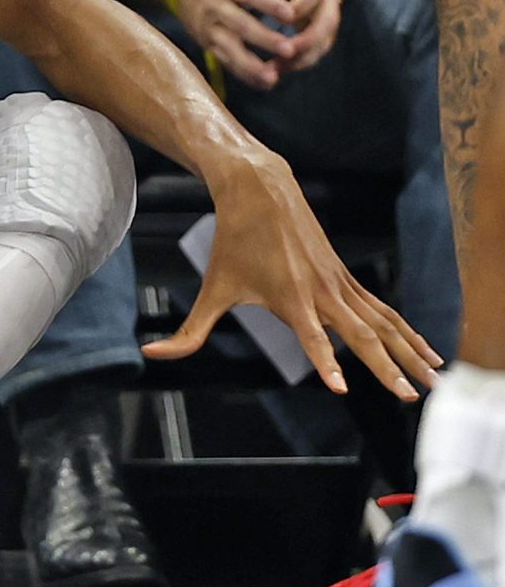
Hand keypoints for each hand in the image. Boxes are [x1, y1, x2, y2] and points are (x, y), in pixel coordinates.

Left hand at [142, 152, 441, 399]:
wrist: (261, 190)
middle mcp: (323, 293)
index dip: (326, 362)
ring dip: (410, 351)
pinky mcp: (346, 278)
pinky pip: (382, 309)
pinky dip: (405, 329)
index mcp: (292, 299)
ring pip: (383, 322)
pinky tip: (425, 350)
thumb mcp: (211, 289)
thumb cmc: (233, 241)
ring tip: (435, 379)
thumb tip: (151, 355)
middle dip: (389, 367)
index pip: (313, 338)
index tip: (340, 387)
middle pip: (364, 335)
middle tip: (412, 396)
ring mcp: (340, 284)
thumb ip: (187, 332)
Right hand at [173, 0, 304, 89]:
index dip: (268, 5)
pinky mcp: (206, 41)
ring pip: (230, 49)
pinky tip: (264, 82)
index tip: (290, 15)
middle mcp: (216, 6)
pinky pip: (225, 60)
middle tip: (289, 50)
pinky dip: (243, 73)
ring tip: (272, 78)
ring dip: (251, 65)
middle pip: (240, 26)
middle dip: (264, 39)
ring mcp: (209, 27)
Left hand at [250, 0, 344, 73]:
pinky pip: (317, 51)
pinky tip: (278, 71)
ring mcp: (328, 17)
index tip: (283, 19)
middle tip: (284, 54)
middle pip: (328, 23)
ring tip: (276, 70)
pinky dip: (300, 62)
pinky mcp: (322, 32)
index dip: (300, 6)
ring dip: (303, 58)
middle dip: (307, 40)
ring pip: (324, 42)